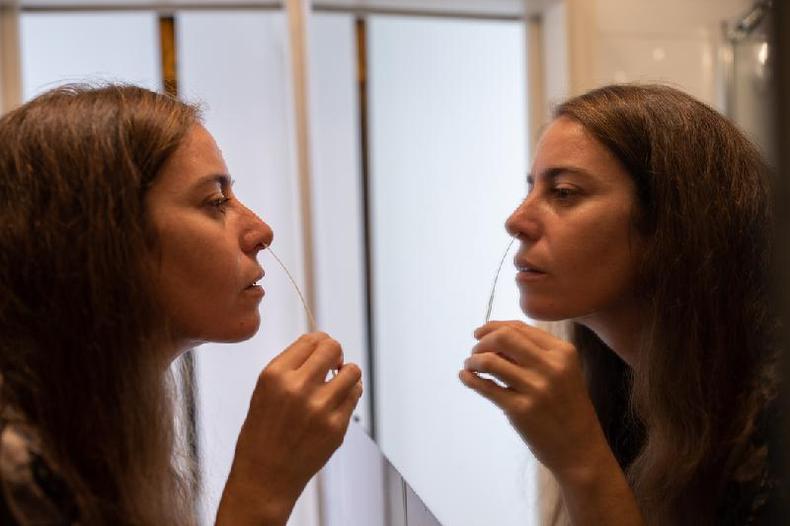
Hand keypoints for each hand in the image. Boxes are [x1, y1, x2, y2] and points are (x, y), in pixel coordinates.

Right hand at [216, 332, 362, 525]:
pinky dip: (350, 394)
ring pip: (352, 370)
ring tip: (336, 384)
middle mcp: (297, 387)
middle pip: (333, 348)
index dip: (320, 342)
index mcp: (275, 375)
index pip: (311, 339)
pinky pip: (355, 395)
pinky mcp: (336, 427)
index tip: (321, 351)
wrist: (264, 478)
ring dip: (346, 373)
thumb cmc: (262, 433)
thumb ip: (290, 366)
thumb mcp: (264, 391)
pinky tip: (337, 402)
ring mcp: (320, 408)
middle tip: (331, 364)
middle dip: (335, 353)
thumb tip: (321, 344)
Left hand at [459, 321, 608, 482]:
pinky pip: (486, 387)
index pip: (520, 327)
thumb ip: (535, 354)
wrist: (581, 450)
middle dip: (482, 341)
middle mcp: (551, 367)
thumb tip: (493, 338)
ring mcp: (536, 389)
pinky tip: (465, 377)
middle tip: (474, 351)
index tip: (479, 333)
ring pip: (490, 361)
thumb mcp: (563, 373)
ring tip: (470, 366)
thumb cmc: (568, 408)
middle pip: (504, 337)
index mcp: (563, 352)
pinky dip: (470, 379)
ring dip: (473, 360)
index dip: (494, 326)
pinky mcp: (521, 410)